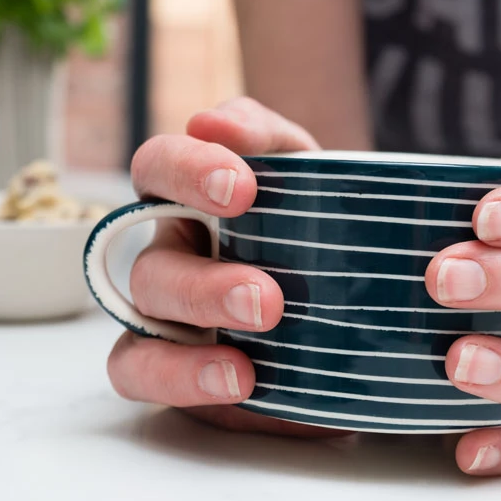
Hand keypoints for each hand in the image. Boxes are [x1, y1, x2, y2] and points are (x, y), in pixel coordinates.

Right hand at [106, 97, 337, 436]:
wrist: (362, 304)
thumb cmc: (324, 222)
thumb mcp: (312, 170)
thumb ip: (270, 137)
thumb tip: (214, 121)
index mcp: (193, 194)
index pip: (160, 166)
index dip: (187, 170)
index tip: (243, 187)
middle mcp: (172, 246)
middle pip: (151, 256)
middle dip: (205, 281)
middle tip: (268, 300)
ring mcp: (165, 308)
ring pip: (145, 309)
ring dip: (197, 324)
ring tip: (258, 345)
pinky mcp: (171, 362)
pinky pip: (138, 369)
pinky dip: (179, 375)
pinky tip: (238, 378)